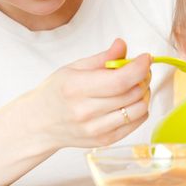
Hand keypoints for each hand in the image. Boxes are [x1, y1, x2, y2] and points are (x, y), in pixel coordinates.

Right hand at [21, 38, 151, 149]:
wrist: (39, 124)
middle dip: (143, 77)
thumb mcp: (73, 68)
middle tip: (141, 70)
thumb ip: (102, 58)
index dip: (139, 68)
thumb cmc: (56, 93)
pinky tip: (130, 101)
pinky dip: (140, 109)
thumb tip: (122, 45)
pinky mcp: (105, 140)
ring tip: (136, 86)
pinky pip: (136, 123)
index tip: (146, 58)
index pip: (119, 81)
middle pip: (132, 94)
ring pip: (138, 109)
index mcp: (76, 88)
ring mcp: (96, 129)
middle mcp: (86, 111)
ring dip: (144, 94)